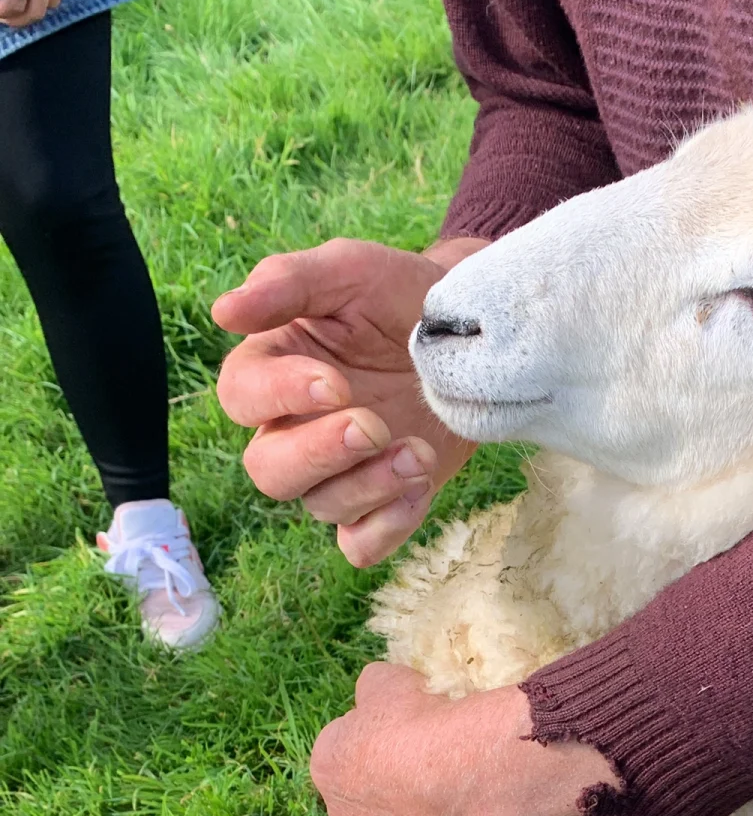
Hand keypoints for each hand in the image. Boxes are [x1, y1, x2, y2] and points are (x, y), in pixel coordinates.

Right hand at [213, 236, 487, 566]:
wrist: (466, 332)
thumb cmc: (396, 295)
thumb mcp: (348, 271)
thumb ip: (286, 283)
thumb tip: (224, 311)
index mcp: (273, 370)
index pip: (241, 397)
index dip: (280, 398)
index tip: (335, 384)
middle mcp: (294, 428)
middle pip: (269, 470)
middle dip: (319, 454)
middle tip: (373, 426)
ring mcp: (337, 472)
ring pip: (321, 506)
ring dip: (372, 485)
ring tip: (419, 450)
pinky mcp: (379, 502)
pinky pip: (361, 545)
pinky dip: (387, 528)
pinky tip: (420, 488)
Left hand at [310, 664, 620, 815]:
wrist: (475, 771)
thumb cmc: (425, 722)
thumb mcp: (389, 680)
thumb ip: (371, 689)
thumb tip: (374, 697)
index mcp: (327, 765)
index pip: (344, 744)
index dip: (375, 733)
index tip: (405, 728)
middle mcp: (342, 814)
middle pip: (361, 791)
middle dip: (384, 778)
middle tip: (425, 760)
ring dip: (404, 815)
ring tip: (444, 793)